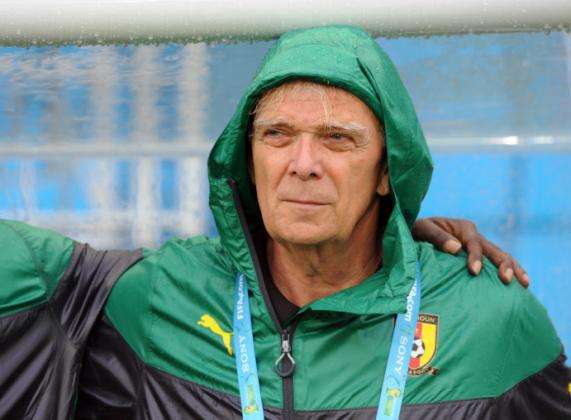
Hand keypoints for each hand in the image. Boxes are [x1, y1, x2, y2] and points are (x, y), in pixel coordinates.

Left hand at [412, 217, 529, 287]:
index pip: (474, 243)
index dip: (476, 257)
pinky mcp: (479, 256)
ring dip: (513, 268)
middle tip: (506, 280)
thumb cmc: (417, 231)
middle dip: (503, 264)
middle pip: (494, 249)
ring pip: (501, 256)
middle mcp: (474, 235)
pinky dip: (510, 271)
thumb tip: (455, 248)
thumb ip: (437, 237)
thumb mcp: (422, 229)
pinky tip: (520, 284)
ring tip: (523, 284)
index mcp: (463, 227)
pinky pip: (496, 263)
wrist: (416, 234)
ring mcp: (479, 246)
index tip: (474, 271)